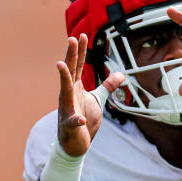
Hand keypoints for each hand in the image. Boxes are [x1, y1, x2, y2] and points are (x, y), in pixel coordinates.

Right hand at [56, 34, 124, 156]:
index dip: (80, 51)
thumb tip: (120, 74)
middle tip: (71, 38)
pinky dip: (76, 121)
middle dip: (71, 55)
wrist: (75, 145)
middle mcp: (68, 96)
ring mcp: (67, 110)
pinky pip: (73, 122)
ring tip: (61, 64)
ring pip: (64, 92)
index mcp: (75, 88)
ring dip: (63, 78)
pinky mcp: (70, 126)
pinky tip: (80, 120)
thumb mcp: (98, 99)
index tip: (81, 35)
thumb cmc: (84, 119)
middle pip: (70, 72)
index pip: (77, 66)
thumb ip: (107, 86)